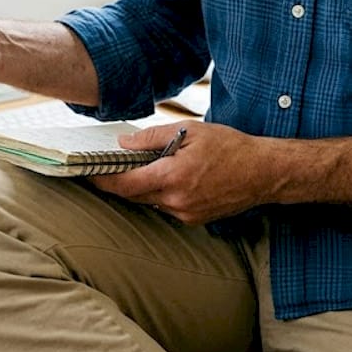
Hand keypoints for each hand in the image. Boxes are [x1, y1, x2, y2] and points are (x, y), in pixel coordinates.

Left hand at [89, 121, 272, 224]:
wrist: (264, 173)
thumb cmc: (230, 147)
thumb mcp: (190, 132)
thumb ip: (152, 138)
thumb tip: (124, 144)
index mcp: (172, 177)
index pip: (124, 184)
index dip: (102, 179)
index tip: (87, 172)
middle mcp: (176, 201)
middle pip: (133, 196)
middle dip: (119, 182)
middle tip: (108, 167)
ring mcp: (186, 214)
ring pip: (149, 202)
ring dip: (142, 188)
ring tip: (143, 168)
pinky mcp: (194, 220)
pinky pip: (166, 208)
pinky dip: (160, 194)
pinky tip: (169, 179)